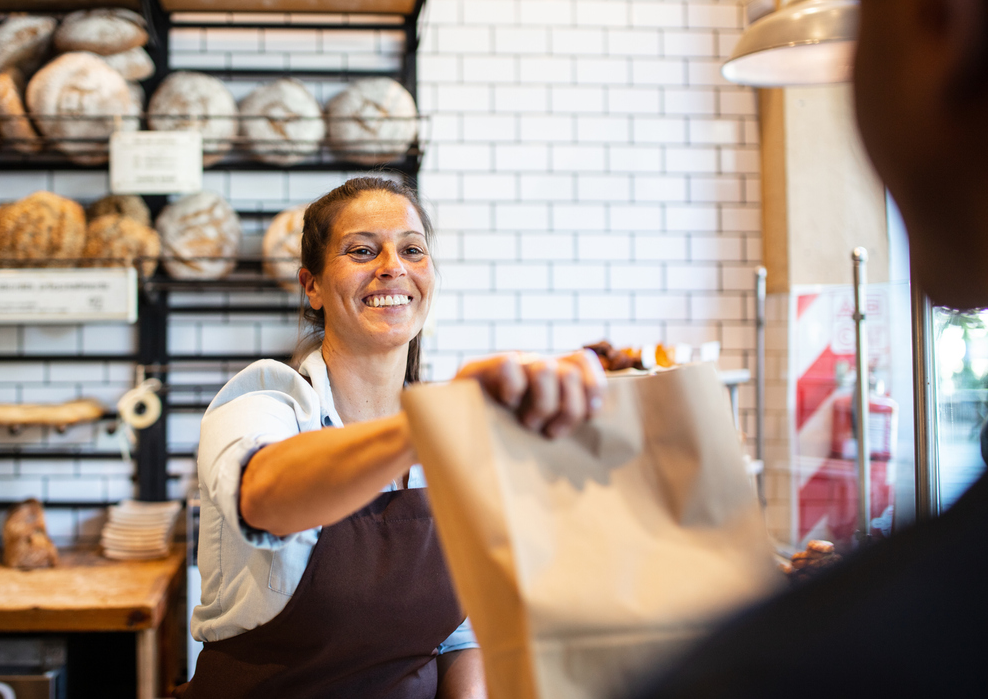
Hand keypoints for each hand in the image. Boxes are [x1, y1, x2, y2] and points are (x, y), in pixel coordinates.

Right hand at [454, 350, 605, 438]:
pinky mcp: (478, 368)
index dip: (593, 387)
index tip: (589, 416)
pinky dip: (512, 389)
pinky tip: (506, 405)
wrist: (445, 437)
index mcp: (550, 376)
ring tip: (528, 424)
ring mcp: (506, 365)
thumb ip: (565, 423)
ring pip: (545, 369)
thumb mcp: (541, 433)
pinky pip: (508, 365)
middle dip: (567, 410)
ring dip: (543, 404)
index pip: (583, 361)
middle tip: (549, 432)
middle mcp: (531, 365)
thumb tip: (596, 435)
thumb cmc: (501, 442)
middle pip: (570, 373)